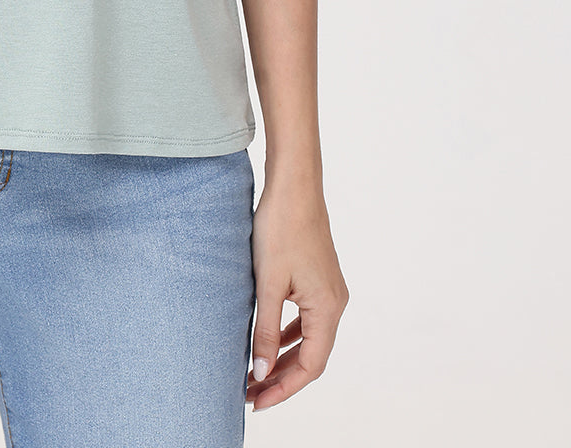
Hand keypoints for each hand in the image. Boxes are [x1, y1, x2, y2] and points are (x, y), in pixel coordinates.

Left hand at [246, 179, 348, 411]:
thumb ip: (264, 330)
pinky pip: (305, 319)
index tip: (257, 400)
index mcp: (327, 308)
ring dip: (283, 357)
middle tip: (250, 393)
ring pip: (308, 338)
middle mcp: (335, 303)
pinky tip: (268, 339)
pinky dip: (288, 334)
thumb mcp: (268, 284)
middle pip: (311, 356)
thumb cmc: (280, 228)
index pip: (310, 366)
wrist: (293, 185)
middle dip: (281, 377)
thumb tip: (260, 371)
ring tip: (255, 373)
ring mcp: (329, 290)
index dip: (284, 388)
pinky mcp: (318, 279)